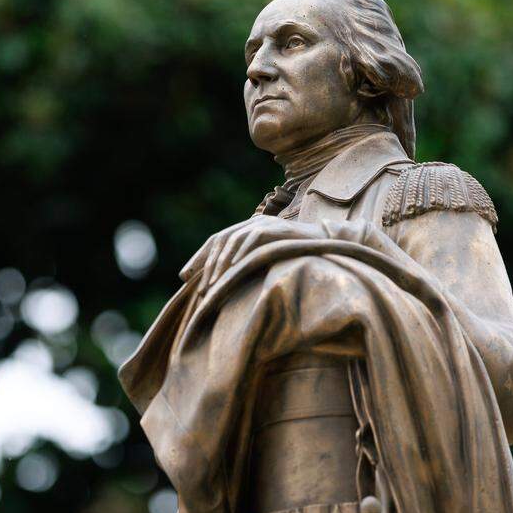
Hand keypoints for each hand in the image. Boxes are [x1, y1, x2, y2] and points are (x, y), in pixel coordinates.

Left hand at [180, 216, 324, 292]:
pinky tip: (232, 270)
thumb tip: (228, 286)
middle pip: (220, 241)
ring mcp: (263, 224)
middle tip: (200, 289)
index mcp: (247, 230)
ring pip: (231, 240)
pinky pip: (251, 239)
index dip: (199, 258)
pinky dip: (240, 254)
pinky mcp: (275, 228)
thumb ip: (250, 266)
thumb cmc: (298, 255)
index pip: (216, 241)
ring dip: (220, 264)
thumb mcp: (270, 260)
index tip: (184, 277)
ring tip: (213, 284)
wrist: (328, 243)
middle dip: (206, 265)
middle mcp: (252, 223)